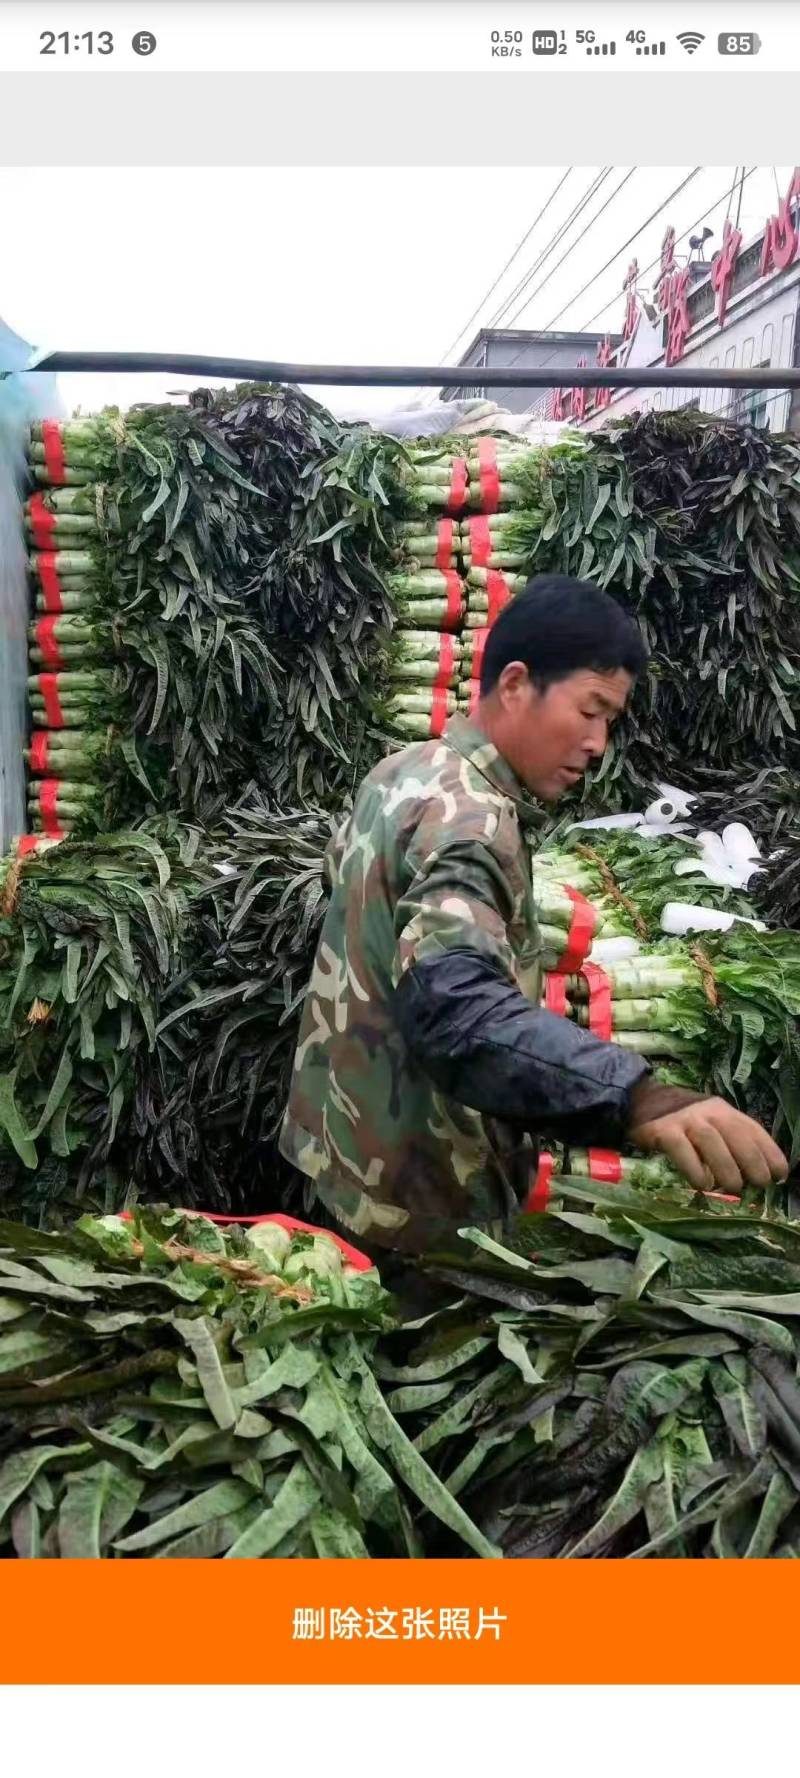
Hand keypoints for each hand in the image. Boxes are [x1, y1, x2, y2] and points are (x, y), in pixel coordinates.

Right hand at [630, 1093, 787, 1194]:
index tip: (780, 1174)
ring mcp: (685, 1119)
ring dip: (726, 1169)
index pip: (752, 1129)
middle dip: (753, 1162)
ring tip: (733, 1188)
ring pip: (712, 1143)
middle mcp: (707, 1111)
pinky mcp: (663, 1131)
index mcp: (723, 1110)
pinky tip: (702, 1185)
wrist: (638, 1099)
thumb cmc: (680, 1119)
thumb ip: (728, 1140)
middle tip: (759, 1184)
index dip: (769, 1152)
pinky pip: (682, 1151)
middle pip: (736, 1135)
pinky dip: (695, 1170)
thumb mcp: (709, 1121)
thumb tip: (752, 1174)